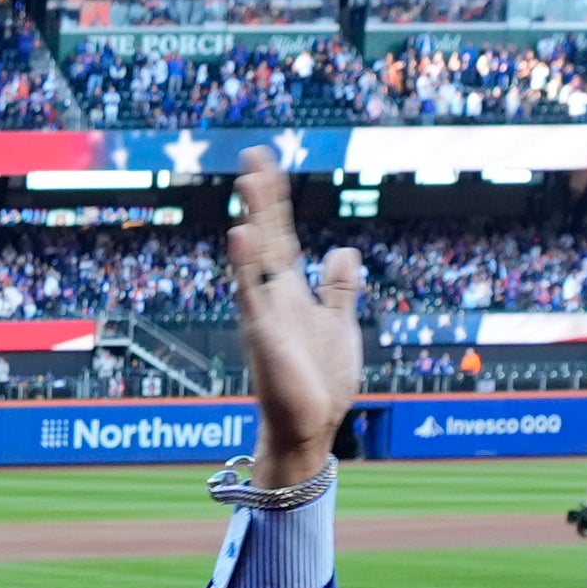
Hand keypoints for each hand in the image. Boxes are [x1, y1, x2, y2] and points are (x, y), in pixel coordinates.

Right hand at [224, 149, 363, 492]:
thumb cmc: (321, 385)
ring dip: (253, 220)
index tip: (267, 163)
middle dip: (262, 198)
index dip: (275, 199)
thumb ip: (339, 289)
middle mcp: (274, 298)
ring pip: (257, 259)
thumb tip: (344, 249)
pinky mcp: (265, 336)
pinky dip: (246, 266)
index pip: (281, 235)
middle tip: (253, 157)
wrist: (310, 430)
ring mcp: (267, 315)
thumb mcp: (339, 325)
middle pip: (268, 237)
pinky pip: (252, 294)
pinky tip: (242, 235)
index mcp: (292, 293)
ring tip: (248, 183)